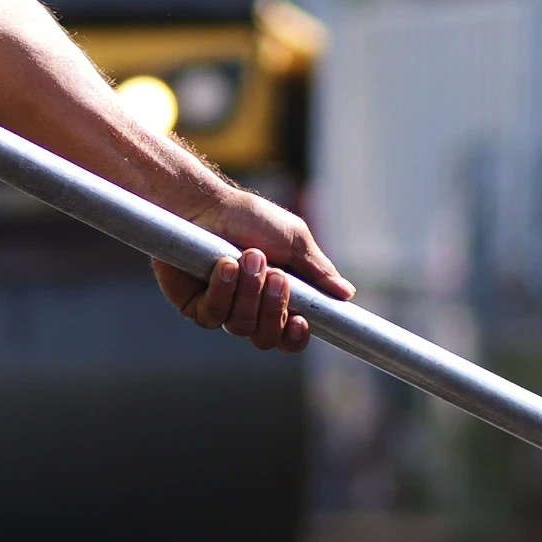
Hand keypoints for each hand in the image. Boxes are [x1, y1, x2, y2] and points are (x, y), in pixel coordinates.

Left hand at [155, 189, 352, 353]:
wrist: (205, 203)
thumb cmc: (248, 217)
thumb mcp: (293, 239)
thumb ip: (318, 270)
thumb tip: (346, 294)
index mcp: (278, 298)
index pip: (290, 336)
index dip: (296, 337)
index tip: (300, 320)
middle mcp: (251, 310)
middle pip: (267, 337)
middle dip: (273, 308)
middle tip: (275, 275)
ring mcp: (223, 310)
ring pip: (241, 326)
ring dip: (249, 291)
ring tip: (248, 257)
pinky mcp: (195, 306)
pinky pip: (213, 316)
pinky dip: (223, 290)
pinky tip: (225, 264)